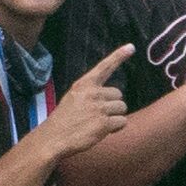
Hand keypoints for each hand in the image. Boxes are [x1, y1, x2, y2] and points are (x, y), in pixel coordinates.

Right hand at [29, 45, 136, 161]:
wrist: (54, 138)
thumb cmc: (65, 120)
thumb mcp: (73, 98)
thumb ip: (91, 93)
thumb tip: (112, 97)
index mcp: (83, 84)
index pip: (104, 67)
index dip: (118, 56)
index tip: (131, 47)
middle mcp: (92, 93)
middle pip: (118, 95)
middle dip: (112, 106)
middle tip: (97, 115)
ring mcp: (98, 108)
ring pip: (122, 108)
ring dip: (114, 117)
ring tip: (97, 123)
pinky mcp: (104, 123)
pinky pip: (122, 122)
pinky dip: (116, 128)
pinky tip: (102, 131)